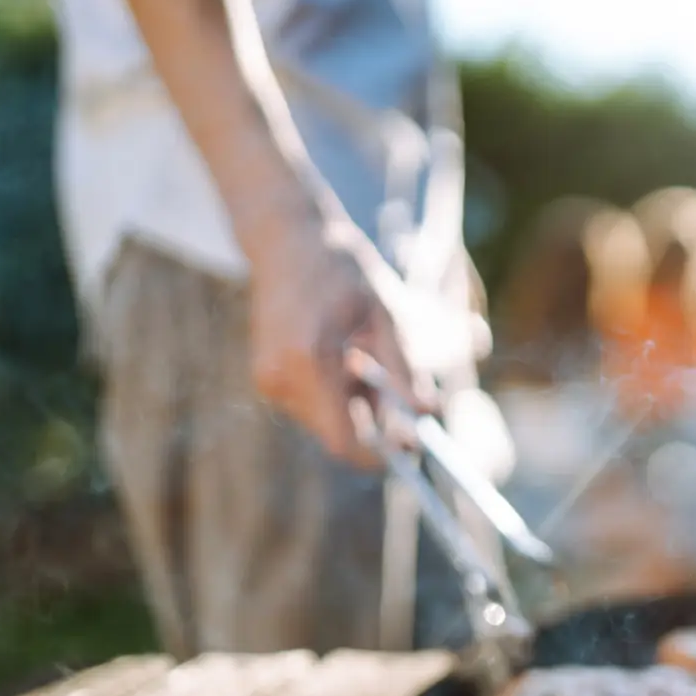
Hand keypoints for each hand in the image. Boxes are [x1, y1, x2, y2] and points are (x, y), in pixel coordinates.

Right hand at [246, 216, 416, 468]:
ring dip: (357, 408)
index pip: (343, 439)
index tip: (411, 448)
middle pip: (337, 434)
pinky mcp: (266, 378)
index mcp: (311, 359)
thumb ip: (404, 366)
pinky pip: (312, 406)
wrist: (286, 240)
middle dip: (374, 428)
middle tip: (409, 408)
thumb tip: (429, 410)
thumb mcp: (383, 311)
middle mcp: (281, 376)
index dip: (378, 455)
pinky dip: (338, 395)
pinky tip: (349, 358)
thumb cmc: (340, 269)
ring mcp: (269, 379)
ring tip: (370, 361)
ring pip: (326, 422)